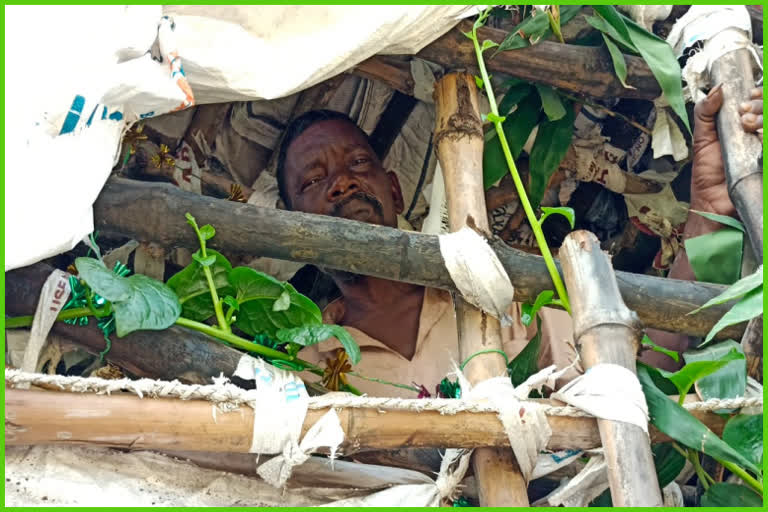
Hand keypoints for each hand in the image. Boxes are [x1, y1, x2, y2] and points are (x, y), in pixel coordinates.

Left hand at [691, 86, 762, 218]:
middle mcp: (759, 133)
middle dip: (760, 106)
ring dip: (763, 119)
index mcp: (746, 124)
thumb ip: (706, 113)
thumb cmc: (708, 172)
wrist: (712, 201)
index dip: (758, 94)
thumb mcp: (702, 138)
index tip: (748, 96)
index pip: (760, 101)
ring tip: (749, 127)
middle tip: (744, 117)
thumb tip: (718, 88)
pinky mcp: (766, 162)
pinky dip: (765, 139)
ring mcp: (764, 148)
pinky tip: (760, 139)